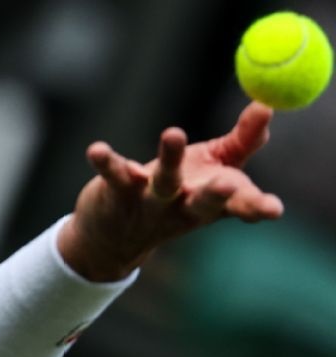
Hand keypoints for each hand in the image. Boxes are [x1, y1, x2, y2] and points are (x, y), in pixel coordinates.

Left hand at [58, 101, 284, 281]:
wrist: (114, 236)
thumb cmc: (178, 195)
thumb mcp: (214, 168)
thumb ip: (242, 141)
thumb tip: (267, 105)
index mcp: (211, 203)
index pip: (241, 205)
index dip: (258, 207)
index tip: (274, 209)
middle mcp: (183, 207)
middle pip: (203, 202)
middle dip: (217, 194)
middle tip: (228, 184)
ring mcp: (149, 202)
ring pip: (163, 183)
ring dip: (169, 159)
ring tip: (173, 132)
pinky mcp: (117, 194)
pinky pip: (113, 176)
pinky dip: (106, 162)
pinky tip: (96, 150)